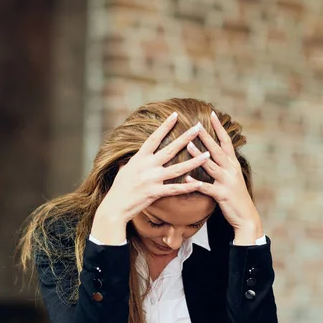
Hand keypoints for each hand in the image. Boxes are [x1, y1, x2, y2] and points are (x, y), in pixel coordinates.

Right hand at [91, 113, 209, 243]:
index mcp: (139, 158)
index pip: (154, 138)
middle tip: (198, 128)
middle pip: (170, 149)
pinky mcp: (155, 193)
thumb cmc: (119, 189)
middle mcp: (147, 166)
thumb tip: (132, 157)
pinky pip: (175, 189)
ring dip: (194, 162)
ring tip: (207, 155)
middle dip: (185, 138)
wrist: (114, 206)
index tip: (175, 115)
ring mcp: (152, 179)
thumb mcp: (124, 170)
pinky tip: (199, 183)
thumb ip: (132, 162)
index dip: (165, 126)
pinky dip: (187, 187)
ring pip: (178, 169)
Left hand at [186, 112, 262, 244]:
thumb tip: (213, 154)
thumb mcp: (232, 178)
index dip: (219, 128)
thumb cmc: (236, 197)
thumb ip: (224, 166)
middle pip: (217, 150)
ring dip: (199, 156)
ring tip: (188, 145)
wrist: (246, 217)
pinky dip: (197, 184)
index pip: (226, 142)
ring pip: (211, 166)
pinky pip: (207, 188)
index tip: (212, 113)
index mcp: (233, 165)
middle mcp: (231, 170)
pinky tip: (187, 180)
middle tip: (195, 124)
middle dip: (206, 137)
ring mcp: (227, 182)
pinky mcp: (222, 195)